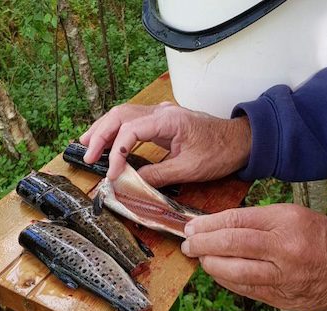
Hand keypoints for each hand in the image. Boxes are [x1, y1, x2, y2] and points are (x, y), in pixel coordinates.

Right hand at [79, 102, 251, 186]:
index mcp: (168, 120)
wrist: (241, 140)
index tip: (112, 173)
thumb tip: (132, 183)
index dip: (116, 152)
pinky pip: (132, 121)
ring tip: (86, 144)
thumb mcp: (190, 169)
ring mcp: (161, 114)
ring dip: (103, 129)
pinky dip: (116, 130)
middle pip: (120, 115)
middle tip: (87, 156)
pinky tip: (107, 140)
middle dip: (100, 135)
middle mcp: (161, 112)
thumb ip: (159, 175)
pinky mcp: (161, 121)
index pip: (130, 130)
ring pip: (123, 114)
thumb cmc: (220, 152)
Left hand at [181, 204, 326, 310]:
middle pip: (230, 244)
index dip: (208, 224)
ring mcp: (281, 276)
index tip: (192, 226)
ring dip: (210, 264)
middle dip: (202, 244)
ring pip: (234, 271)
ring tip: (199, 257)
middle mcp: (283, 249)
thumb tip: (216, 226)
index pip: (236, 220)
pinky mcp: (279, 297)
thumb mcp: (291, 215)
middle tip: (188, 243)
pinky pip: (243, 289)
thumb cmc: (319, 236)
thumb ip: (255, 220)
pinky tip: (216, 272)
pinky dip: (225, 280)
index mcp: (285, 221)